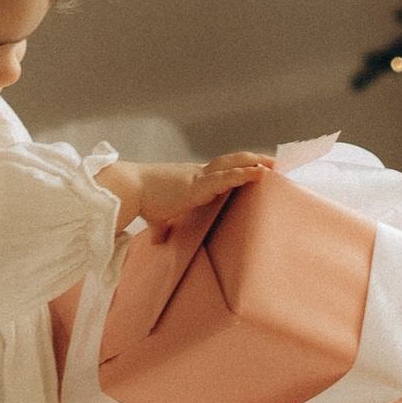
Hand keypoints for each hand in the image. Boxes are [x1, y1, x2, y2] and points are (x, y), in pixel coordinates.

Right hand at [93, 149, 273, 235]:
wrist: (128, 190)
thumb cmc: (141, 200)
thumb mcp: (157, 216)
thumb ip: (162, 228)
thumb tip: (158, 241)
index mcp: (191, 181)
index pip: (219, 171)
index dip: (236, 167)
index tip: (253, 168)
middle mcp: (197, 175)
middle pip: (230, 162)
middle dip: (251, 160)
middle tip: (272, 162)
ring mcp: (199, 178)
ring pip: (232, 165)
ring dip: (254, 163)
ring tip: (273, 165)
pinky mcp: (197, 186)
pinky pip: (226, 177)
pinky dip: (244, 174)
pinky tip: (260, 173)